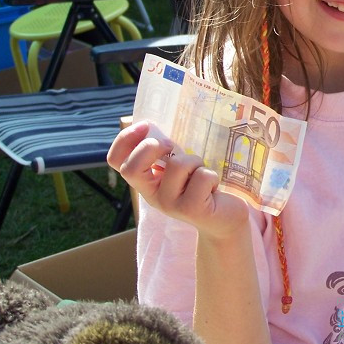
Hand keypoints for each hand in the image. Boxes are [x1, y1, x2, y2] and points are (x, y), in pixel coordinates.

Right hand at [108, 122, 250, 240]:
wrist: (227, 219)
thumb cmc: (203, 186)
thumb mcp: (181, 167)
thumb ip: (167, 153)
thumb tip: (156, 125)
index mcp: (147, 182)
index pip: (116, 161)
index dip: (125, 139)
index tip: (145, 126)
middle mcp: (153, 196)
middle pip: (131, 168)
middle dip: (152, 147)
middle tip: (172, 147)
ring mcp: (170, 205)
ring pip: (177, 164)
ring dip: (196, 161)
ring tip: (202, 174)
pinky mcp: (192, 210)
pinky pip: (202, 176)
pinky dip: (212, 175)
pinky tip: (213, 189)